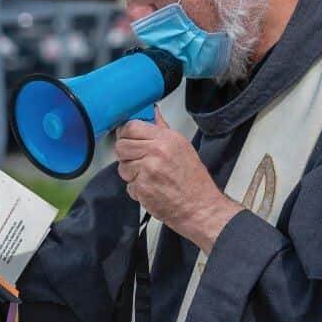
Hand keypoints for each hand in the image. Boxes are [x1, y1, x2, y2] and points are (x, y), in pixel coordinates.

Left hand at [114, 110, 242, 253]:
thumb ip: (163, 130)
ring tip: (148, 177)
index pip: (131, 127)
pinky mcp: (142, 188)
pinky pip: (128, 185)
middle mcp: (156, 152)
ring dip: (131, 174)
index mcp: (166, 139)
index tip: (128, 139)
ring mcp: (147, 170)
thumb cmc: (193, 180)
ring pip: (122, 167)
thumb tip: (153, 114)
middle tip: (137, 161)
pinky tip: (151, 189)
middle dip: (125, 155)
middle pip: (121, 146)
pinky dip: (136, 190)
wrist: (200, 207)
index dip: (125, 134)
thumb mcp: (182, 147)